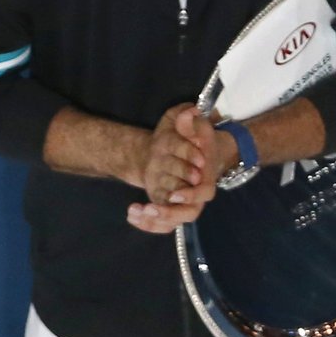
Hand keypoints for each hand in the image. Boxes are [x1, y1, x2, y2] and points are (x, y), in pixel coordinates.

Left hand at [127, 105, 236, 233]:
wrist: (189, 152)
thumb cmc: (193, 138)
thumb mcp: (192, 123)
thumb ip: (191, 119)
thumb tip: (190, 111)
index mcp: (205, 176)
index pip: (203, 192)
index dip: (190, 195)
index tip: (174, 194)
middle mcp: (196, 194)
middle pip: (189, 213)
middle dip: (170, 213)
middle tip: (150, 208)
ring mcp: (183, 203)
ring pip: (174, 221)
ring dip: (155, 220)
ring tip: (136, 210)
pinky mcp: (171, 207)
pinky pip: (163, 224)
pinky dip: (148, 224)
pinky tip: (131, 215)